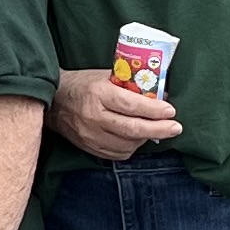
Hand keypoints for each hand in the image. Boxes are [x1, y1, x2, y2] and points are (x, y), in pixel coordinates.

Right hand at [52, 67, 181, 163]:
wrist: (54, 102)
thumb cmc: (83, 84)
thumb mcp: (105, 76)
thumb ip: (130, 84)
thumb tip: (160, 93)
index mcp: (99, 94)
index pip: (131, 106)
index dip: (154, 110)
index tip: (171, 111)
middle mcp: (94, 116)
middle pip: (132, 129)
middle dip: (158, 129)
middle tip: (176, 128)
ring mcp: (90, 135)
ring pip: (127, 144)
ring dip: (146, 138)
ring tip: (156, 130)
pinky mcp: (89, 147)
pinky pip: (118, 154)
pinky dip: (132, 147)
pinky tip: (137, 138)